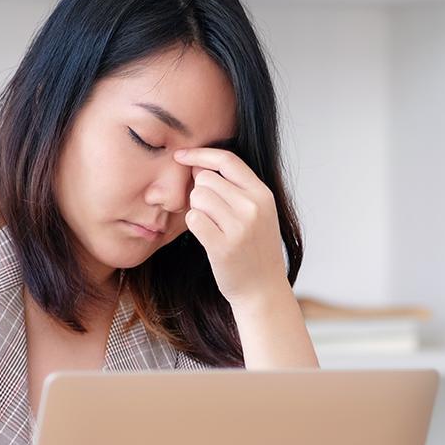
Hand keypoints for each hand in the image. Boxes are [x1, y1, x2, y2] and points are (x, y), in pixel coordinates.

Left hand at [174, 148, 289, 307]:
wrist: (263, 289)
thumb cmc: (254, 249)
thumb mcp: (258, 213)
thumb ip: (236, 188)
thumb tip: (197, 166)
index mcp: (263, 194)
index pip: (227, 160)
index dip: (200, 155)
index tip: (181, 156)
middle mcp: (253, 207)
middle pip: (205, 179)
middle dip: (199, 192)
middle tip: (210, 213)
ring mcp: (239, 227)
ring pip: (197, 197)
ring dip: (196, 209)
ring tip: (212, 226)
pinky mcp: (222, 246)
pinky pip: (193, 219)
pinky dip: (194, 225)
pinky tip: (207, 236)